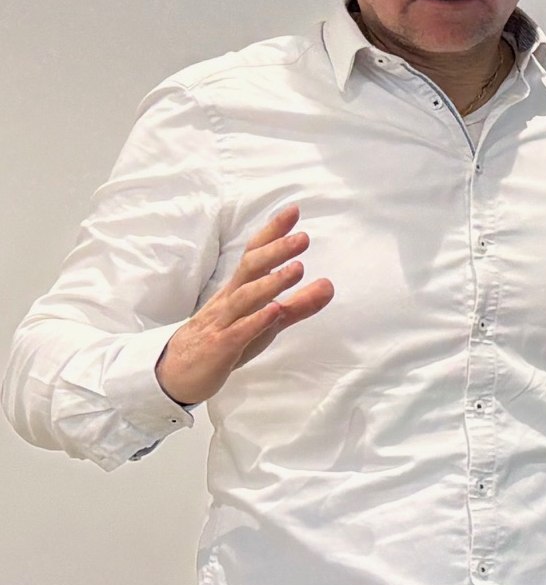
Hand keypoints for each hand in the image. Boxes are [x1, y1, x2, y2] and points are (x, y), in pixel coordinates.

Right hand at [156, 204, 336, 405]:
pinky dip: (255, 321)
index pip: (255, 254)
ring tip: (297, 268)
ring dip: (270, 282)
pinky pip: (238, 332)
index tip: (293, 210)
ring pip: (244, 298)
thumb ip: (299, 305)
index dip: (272, 233)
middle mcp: (230, 300)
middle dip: (275, 251)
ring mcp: (223, 322)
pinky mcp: (220, 347)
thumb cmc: (225, 340)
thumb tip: (330, 285)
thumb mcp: (268, 321)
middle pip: (249, 268)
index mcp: (239, 290)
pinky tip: (273, 311)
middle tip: (303, 237)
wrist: (176, 374)